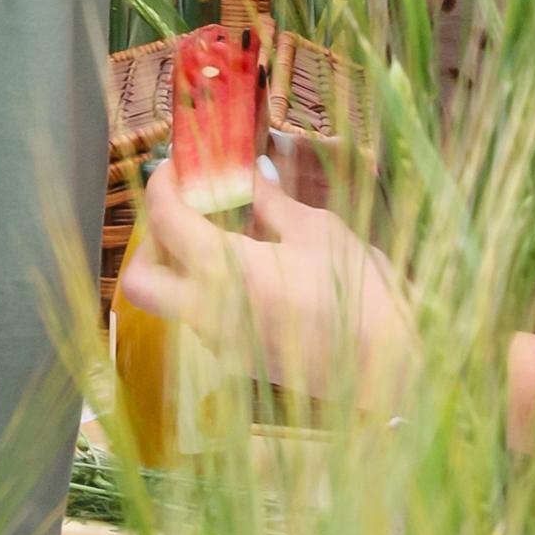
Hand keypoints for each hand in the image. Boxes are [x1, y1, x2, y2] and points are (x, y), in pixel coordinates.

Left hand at [118, 159, 418, 416]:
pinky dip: (208, 291)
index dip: (161, 187)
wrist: (394, 367)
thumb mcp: (318, 231)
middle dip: (150, 242)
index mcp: (227, 272)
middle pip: (140, 280)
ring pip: (171, 303)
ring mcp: (222, 345)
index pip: (166, 222)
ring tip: (222, 235)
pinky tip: (248, 271)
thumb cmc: (363, 293)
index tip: (174, 167)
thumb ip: (270, 203)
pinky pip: (203, 320)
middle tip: (182, 213)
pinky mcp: (240, 362)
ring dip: (181, 267)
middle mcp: (210, 314)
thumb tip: (246, 172)